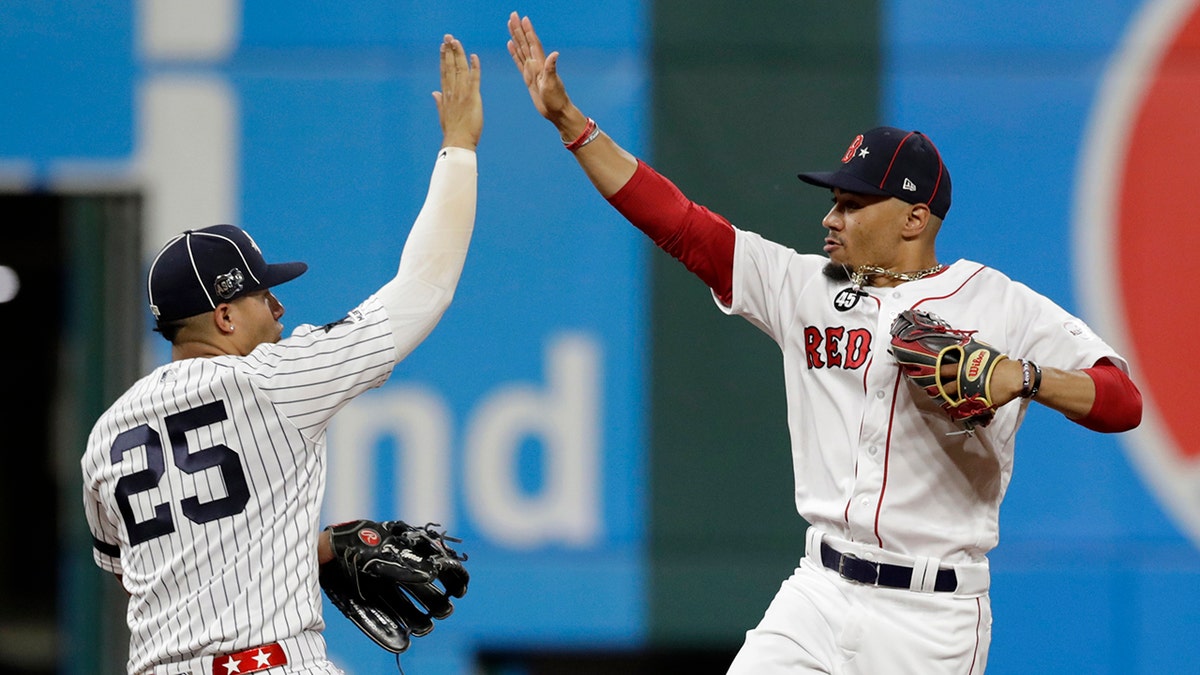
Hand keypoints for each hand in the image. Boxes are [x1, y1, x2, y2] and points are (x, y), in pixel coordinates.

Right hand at [433, 34, 482, 150]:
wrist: (458, 141)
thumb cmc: (452, 131)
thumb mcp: (443, 115)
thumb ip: (439, 102)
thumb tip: (434, 93)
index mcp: (446, 95)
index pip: (445, 72)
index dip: (444, 58)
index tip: (443, 46)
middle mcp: (452, 92)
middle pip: (450, 67)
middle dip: (449, 51)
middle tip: (448, 37)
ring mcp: (461, 94)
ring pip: (460, 70)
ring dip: (458, 54)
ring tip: (456, 41)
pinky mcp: (472, 98)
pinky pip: (474, 80)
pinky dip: (474, 68)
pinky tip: (474, 57)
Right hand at [507, 12, 573, 127]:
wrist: (556, 111)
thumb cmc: (556, 99)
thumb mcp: (552, 84)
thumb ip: (552, 68)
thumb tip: (555, 54)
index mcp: (540, 64)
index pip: (533, 43)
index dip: (528, 31)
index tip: (523, 18)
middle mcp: (536, 64)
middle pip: (525, 42)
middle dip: (519, 29)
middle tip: (513, 15)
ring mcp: (532, 70)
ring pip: (521, 49)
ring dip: (516, 37)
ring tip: (510, 25)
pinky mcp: (528, 78)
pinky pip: (518, 62)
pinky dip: (514, 52)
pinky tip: (510, 44)